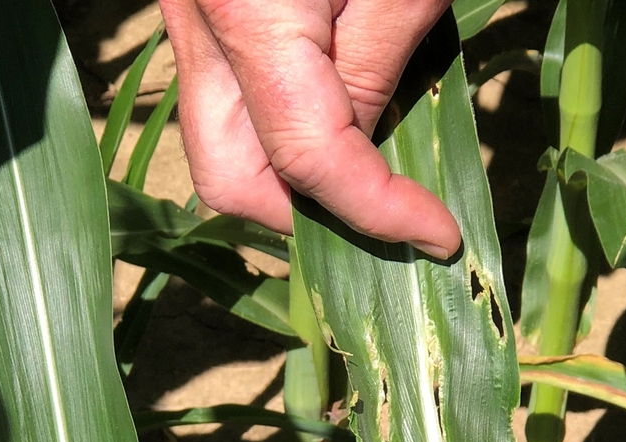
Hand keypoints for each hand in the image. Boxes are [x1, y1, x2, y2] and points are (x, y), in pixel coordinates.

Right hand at [160, 0, 461, 258]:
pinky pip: (225, 99)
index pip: (306, 158)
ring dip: (290, 176)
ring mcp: (187, 15)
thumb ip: (375, 75)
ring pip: (218, 143)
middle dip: (309, 215)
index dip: (378, 211)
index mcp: (245, 10)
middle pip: (229, 176)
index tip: (438, 236)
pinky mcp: (202, 9)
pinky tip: (337, 116)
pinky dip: (275, 129)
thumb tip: (363, 160)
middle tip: (387, 213)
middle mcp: (194, 21)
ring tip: (366, 168)